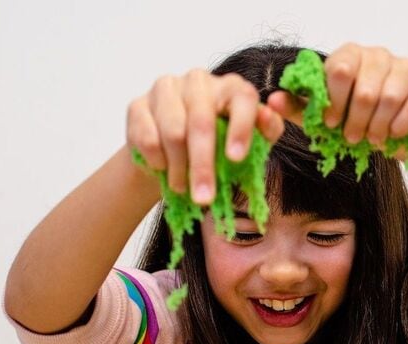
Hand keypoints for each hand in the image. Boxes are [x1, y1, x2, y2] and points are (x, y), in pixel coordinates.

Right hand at [126, 70, 285, 203]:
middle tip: (204, 198)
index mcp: (230, 88)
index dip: (240, 129)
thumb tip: (269, 119)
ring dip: (178, 169)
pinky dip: (157, 162)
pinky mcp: (138, 105)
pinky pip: (148, 138)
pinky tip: (162, 169)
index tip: (236, 159)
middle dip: (203, 166)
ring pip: (173, 132)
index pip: (241, 98)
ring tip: (182, 188)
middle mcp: (198, 81)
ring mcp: (166, 89)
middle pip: (201, 123)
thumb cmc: (217, 150)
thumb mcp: (247, 146)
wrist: (171, 155)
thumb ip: (265, 132)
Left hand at [267, 43, 407, 152]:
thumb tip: (270, 102)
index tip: (331, 123)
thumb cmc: (357, 122)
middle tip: (352, 138)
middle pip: (365, 90)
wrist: (396, 138)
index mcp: (351, 56)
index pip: (339, 70)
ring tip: (371, 140)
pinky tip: (393, 135)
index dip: (334, 102)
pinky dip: (398, 128)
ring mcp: (406, 70)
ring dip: (377, 128)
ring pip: (389, 99)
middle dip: (355, 122)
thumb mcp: (321, 118)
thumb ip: (298, 108)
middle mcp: (379, 56)